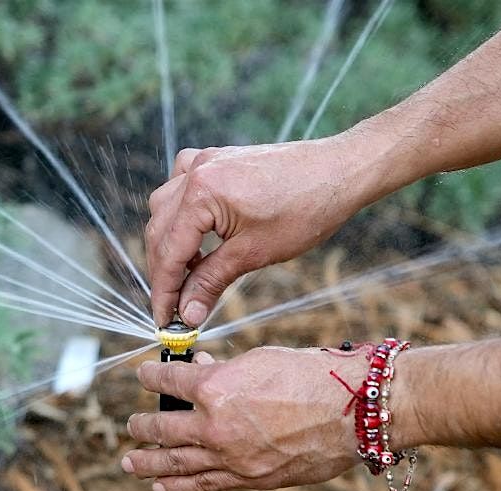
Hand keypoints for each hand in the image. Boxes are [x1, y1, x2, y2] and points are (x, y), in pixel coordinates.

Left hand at [123, 348, 361, 490]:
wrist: (353, 413)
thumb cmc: (312, 377)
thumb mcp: (261, 360)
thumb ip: (225, 369)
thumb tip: (203, 366)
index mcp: (215, 387)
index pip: (169, 382)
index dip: (151, 378)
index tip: (143, 377)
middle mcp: (215, 425)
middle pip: (163, 428)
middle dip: (143, 427)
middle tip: (131, 426)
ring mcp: (230, 457)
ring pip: (176, 463)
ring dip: (148, 462)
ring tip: (130, 462)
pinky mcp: (248, 479)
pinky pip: (204, 485)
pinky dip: (179, 487)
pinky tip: (162, 487)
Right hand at [145, 137, 377, 326]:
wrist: (341, 172)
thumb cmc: (306, 210)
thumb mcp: (254, 254)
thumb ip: (211, 282)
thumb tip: (186, 314)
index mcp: (202, 193)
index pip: (168, 252)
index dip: (163, 292)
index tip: (164, 321)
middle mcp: (196, 172)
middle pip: (160, 231)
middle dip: (165, 272)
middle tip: (175, 307)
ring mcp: (205, 161)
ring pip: (164, 208)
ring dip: (171, 243)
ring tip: (190, 274)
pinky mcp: (216, 160)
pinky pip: (181, 185)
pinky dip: (181, 212)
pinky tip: (196, 231)